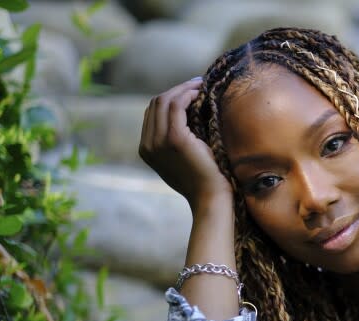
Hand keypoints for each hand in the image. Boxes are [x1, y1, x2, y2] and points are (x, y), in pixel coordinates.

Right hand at [139, 78, 232, 211]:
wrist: (211, 198)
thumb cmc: (204, 180)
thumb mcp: (183, 159)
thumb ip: (175, 141)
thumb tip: (185, 116)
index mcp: (146, 149)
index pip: (152, 113)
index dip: (170, 97)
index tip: (190, 91)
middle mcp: (147, 145)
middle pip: (155, 103)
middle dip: (176, 90)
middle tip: (197, 84)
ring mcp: (158, 142)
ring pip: (164, 101)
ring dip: (183, 89)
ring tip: (200, 85)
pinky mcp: (174, 139)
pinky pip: (176, 106)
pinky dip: (187, 95)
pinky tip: (200, 93)